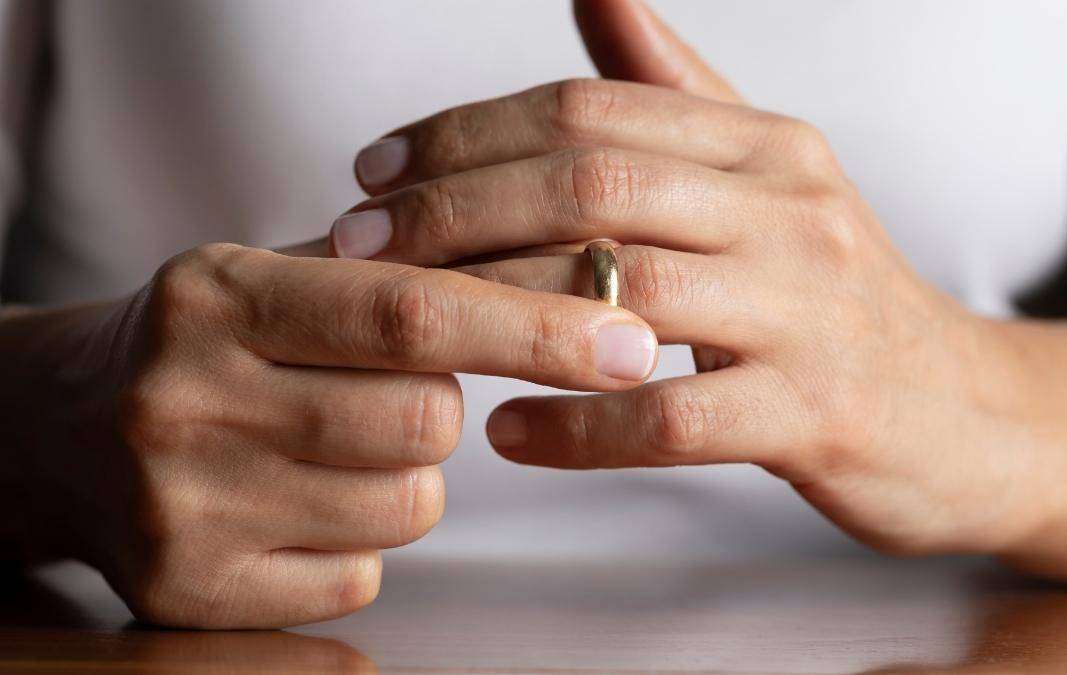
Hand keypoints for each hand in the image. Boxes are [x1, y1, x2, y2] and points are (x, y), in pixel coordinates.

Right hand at [5, 242, 656, 627]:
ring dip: (404, 477)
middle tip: (387, 390)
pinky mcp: (190, 593)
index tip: (628, 343)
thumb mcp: (287, 277)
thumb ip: (417, 276)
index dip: (535, 329)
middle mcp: (183, 397)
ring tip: (327, 443)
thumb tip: (584, 276)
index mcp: (217, 294)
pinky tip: (293, 503)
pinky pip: (358, 578)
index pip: (412, 313)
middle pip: (423, 422)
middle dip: (441, 409)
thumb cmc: (216, 342)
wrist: (64, 426)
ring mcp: (180, 506)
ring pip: (405, 506)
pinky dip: (356, 543)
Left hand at [330, 0, 1038, 557]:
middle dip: (453, 211)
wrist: (970, 415)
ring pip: (623, 291)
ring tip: (406, 328)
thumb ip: (679, 92)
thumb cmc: (837, 300)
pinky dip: (576, 427)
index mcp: (766, 146)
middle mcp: (789, 209)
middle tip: (355, 247)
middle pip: (591, 186)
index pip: (588, 114)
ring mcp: (808, 311)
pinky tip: (505, 431)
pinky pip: (672, 416)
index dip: (464, 136)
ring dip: (494, 309)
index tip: (373, 175)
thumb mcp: (772, 181)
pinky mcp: (816, 413)